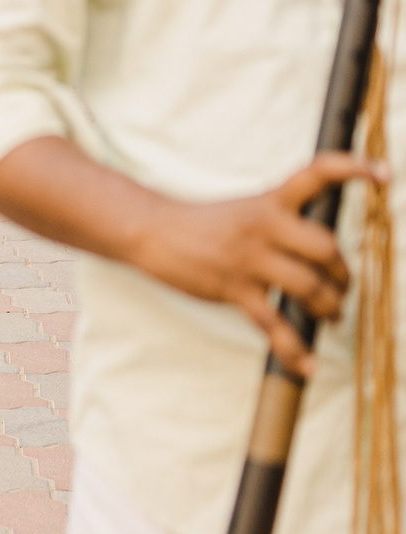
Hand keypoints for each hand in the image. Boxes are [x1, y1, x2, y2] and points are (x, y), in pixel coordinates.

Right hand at [125, 152, 369, 373]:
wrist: (152, 231)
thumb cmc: (206, 223)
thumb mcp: (247, 209)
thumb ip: (286, 222)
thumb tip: (327, 253)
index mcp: (270, 201)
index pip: (317, 174)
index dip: (353, 168)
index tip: (385, 173)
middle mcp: (263, 226)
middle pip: (327, 249)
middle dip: (344, 275)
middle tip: (343, 287)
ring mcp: (248, 258)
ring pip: (309, 288)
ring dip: (330, 308)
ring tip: (332, 315)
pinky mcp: (234, 289)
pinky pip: (274, 324)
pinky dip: (295, 349)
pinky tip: (308, 364)